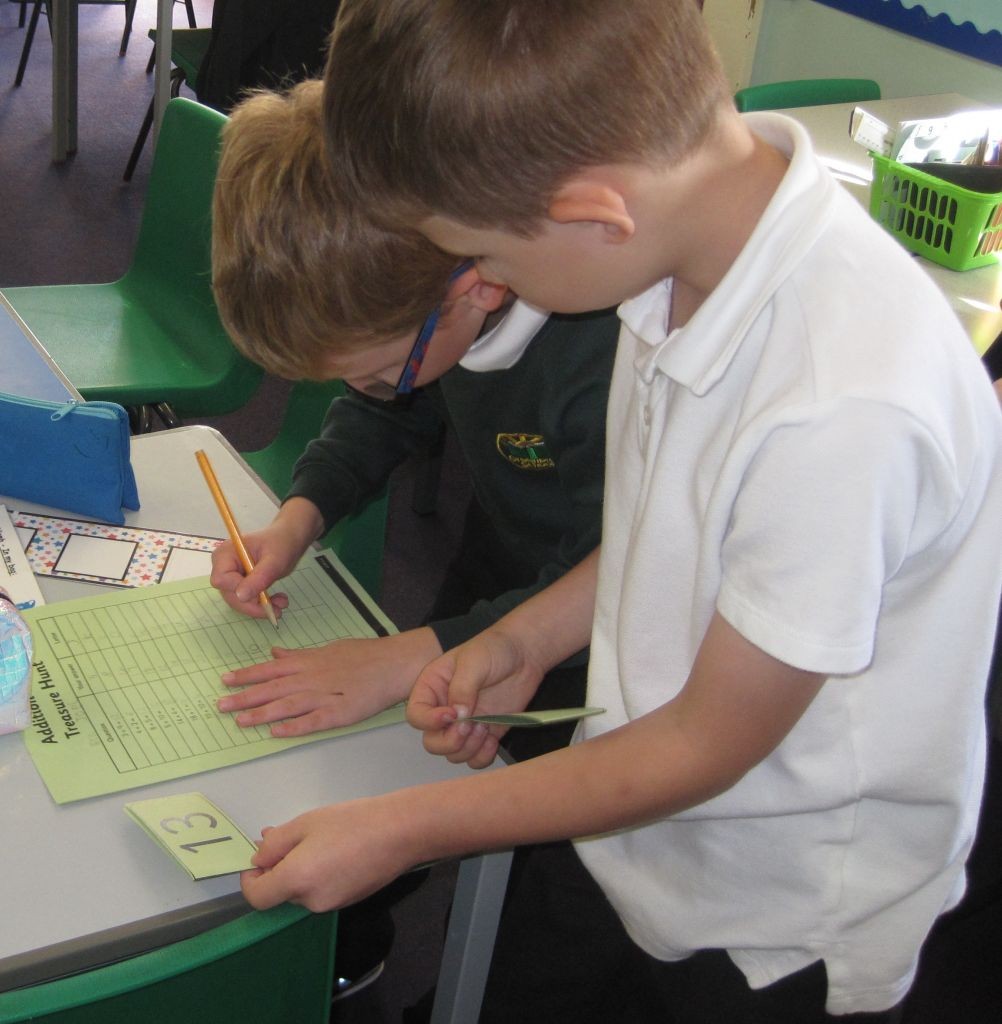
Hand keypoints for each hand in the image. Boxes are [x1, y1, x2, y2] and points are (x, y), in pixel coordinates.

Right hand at [210, 498, 323, 618]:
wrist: (289, 539)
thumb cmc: (281, 544)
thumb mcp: (274, 561)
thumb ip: (258, 577)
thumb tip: (240, 596)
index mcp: (225, 554)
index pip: (222, 580)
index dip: (239, 591)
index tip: (263, 596)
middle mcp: (223, 566)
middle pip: (229, 594)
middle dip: (253, 605)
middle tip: (278, 608)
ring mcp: (230, 575)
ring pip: (238, 601)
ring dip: (260, 607)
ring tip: (282, 603)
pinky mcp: (239, 583)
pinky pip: (246, 600)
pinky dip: (262, 604)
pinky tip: (278, 601)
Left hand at [217, 629, 442, 735]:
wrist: (394, 663)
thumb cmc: (364, 654)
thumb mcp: (329, 648)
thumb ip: (300, 655)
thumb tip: (276, 654)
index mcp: (309, 662)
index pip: (271, 669)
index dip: (247, 675)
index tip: (225, 681)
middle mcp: (312, 677)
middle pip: (273, 688)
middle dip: (245, 697)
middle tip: (220, 705)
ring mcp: (326, 696)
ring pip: (288, 705)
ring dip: (262, 713)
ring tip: (240, 721)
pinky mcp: (340, 713)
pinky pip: (313, 722)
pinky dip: (294, 727)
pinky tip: (277, 733)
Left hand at [241, 794, 417, 911]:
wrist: (400, 832)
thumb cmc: (351, 822)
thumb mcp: (307, 823)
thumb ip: (276, 842)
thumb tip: (259, 857)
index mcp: (296, 880)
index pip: (257, 897)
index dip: (251, 879)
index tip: (259, 858)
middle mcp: (311, 901)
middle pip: (281, 893)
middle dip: (278, 869)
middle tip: (288, 838)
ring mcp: (332, 905)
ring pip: (303, 892)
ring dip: (300, 871)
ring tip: (316, 840)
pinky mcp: (349, 901)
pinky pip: (323, 891)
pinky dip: (320, 875)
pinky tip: (337, 851)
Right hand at [407, 627, 544, 768]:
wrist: (525, 654)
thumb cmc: (494, 648)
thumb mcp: (474, 661)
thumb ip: (462, 688)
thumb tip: (457, 716)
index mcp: (432, 688)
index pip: (416, 715)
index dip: (429, 721)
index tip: (452, 715)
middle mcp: (444, 710)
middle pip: (432, 742)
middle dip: (450, 741)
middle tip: (470, 725)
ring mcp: (464, 725)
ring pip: (453, 754)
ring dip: (469, 747)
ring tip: (485, 726)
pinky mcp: (484, 734)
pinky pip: (475, 759)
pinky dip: (482, 757)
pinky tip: (493, 739)